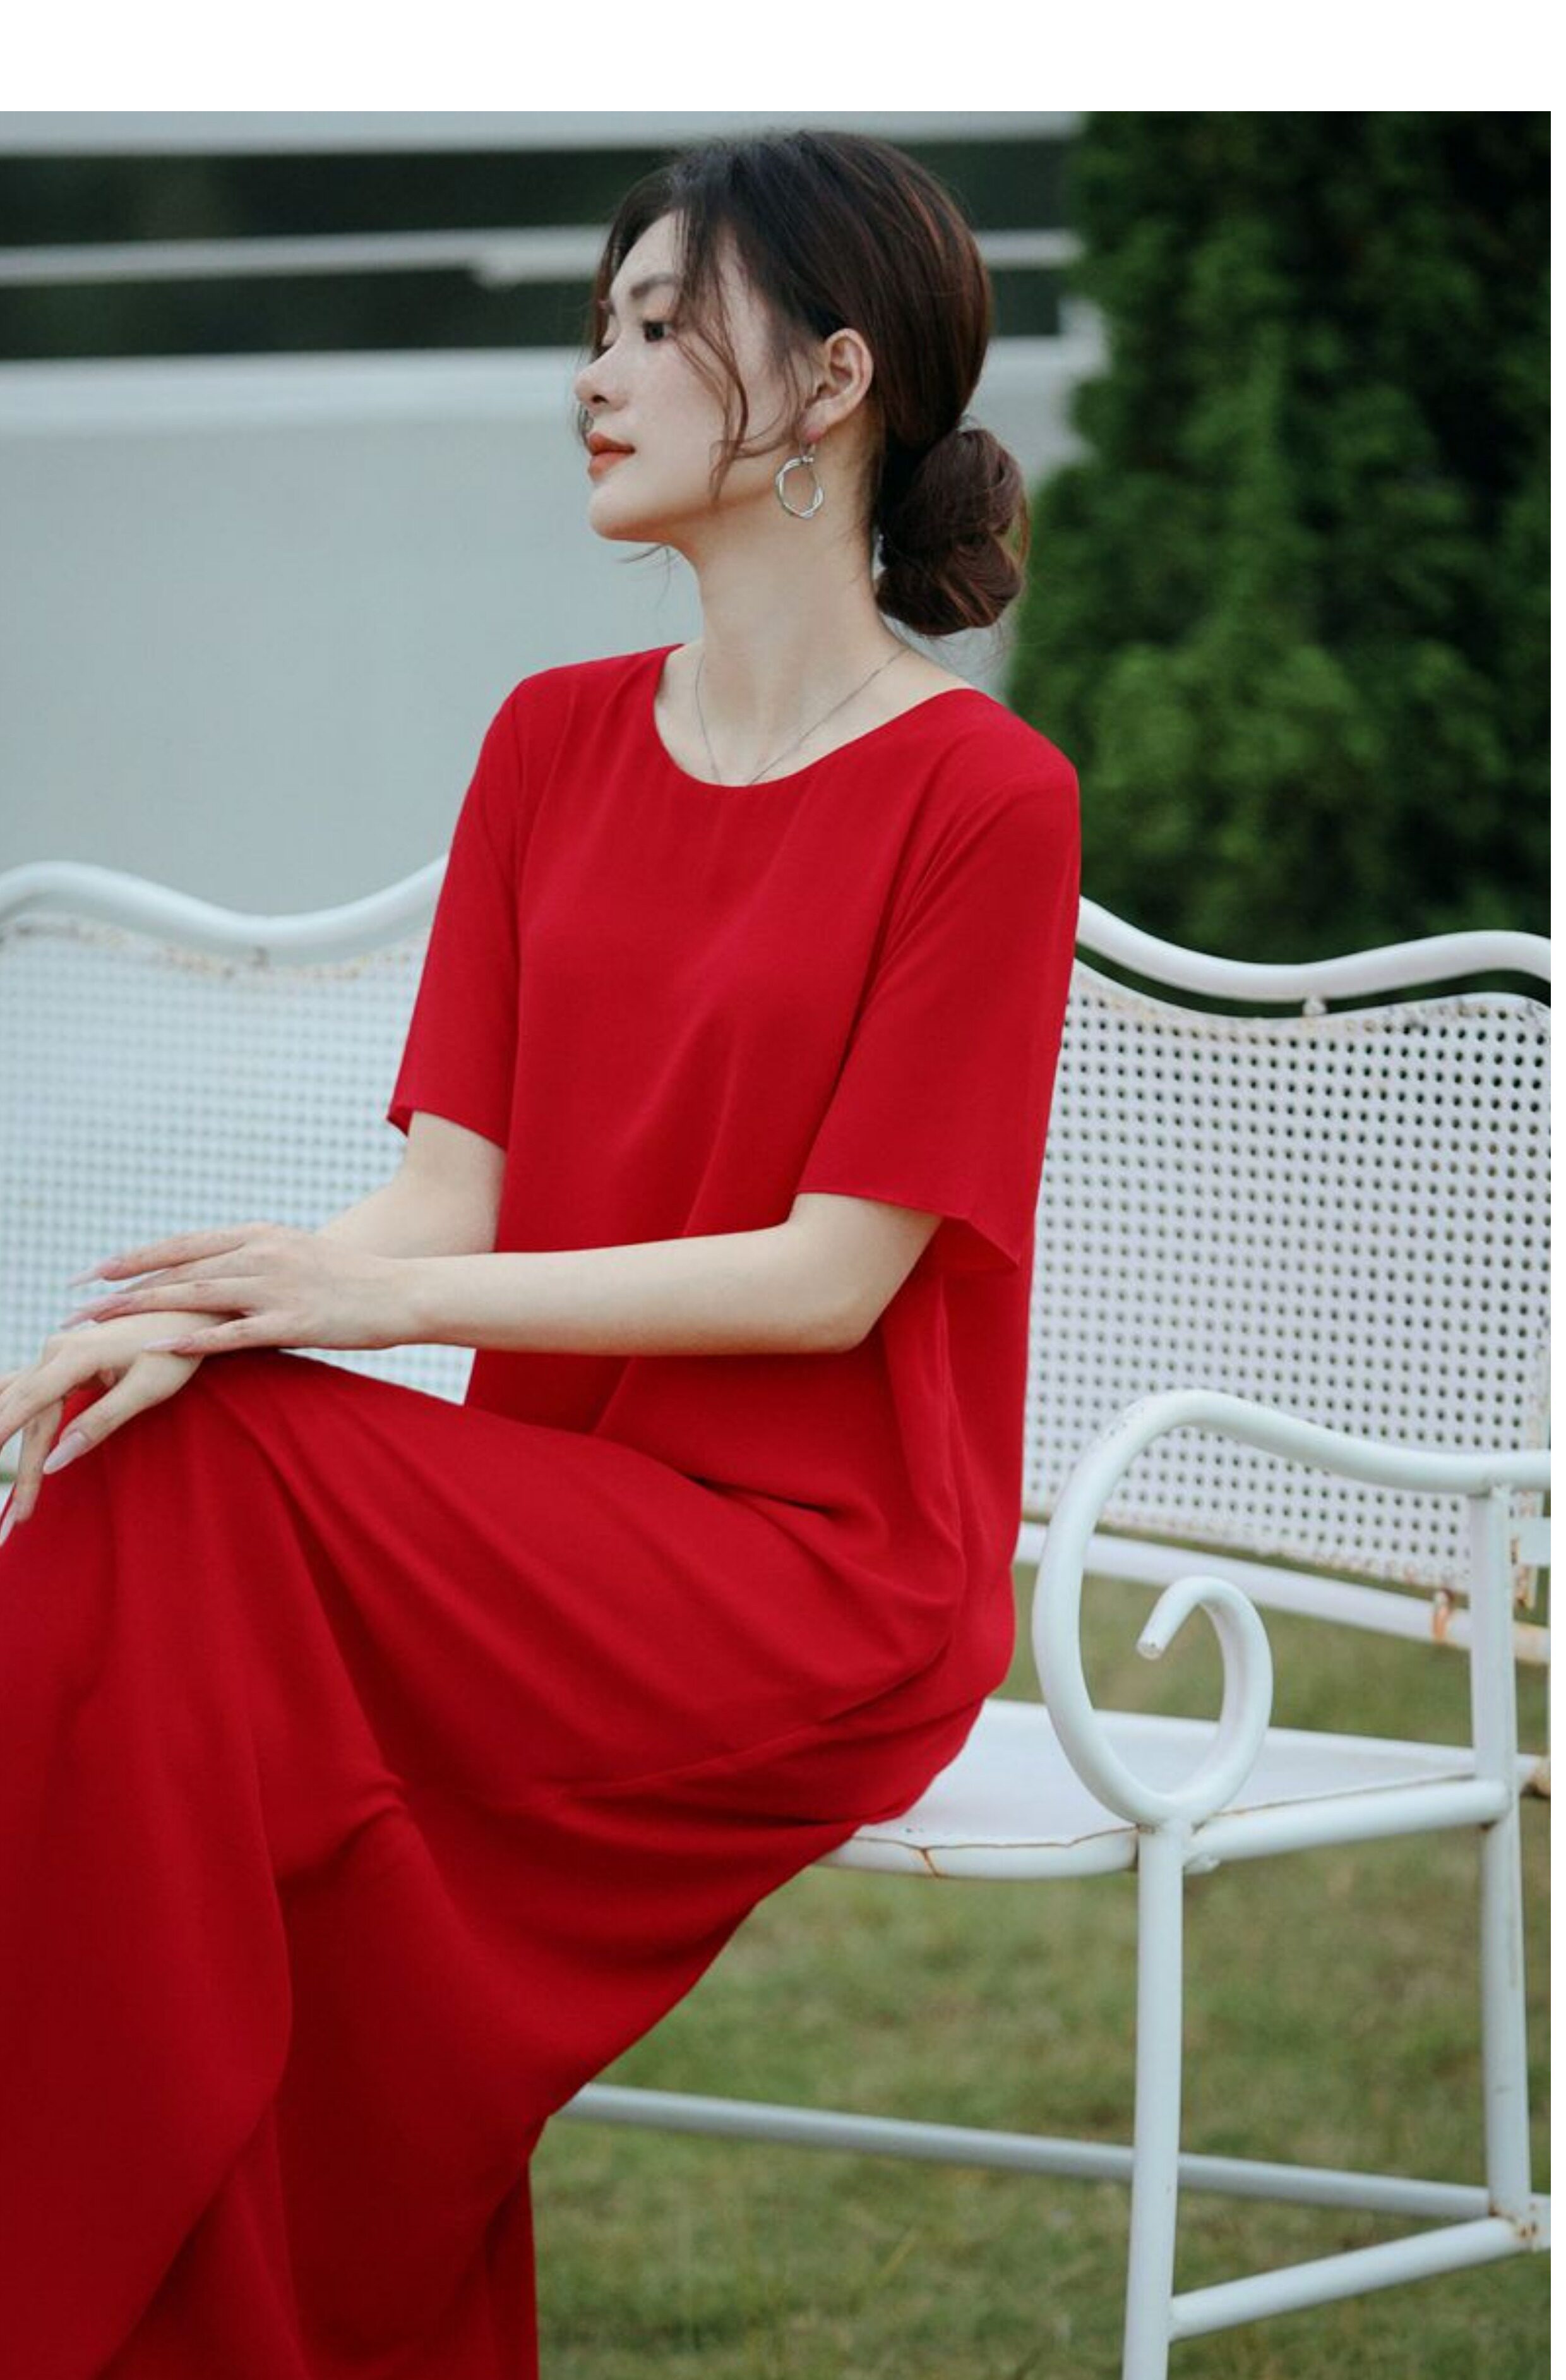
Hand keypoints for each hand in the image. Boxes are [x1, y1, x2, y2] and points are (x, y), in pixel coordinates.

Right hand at [0, 1311, 205, 1541]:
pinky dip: (12, 1420)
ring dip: (9, 1444)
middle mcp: (55, 1349)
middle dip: (18, 1466)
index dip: (5, 1439)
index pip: (29, 1405)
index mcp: (74, 1354)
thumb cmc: (172, 1353)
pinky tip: (3, 1440)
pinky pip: (26, 1396)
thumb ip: (100, 1423)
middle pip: (24, 1414)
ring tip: (14, 1499)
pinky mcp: (60, 1363)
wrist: (187, 1315)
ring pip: (21, 1407)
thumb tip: (56, 1461)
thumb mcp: (146, 1390)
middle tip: (15, 1518)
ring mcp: (54, 1354)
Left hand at [56, 1221, 409, 1357]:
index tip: (95, 1271)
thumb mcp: (296, 1255)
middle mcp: (262, 1252)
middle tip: (79, 1302)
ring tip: (102, 1326)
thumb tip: (214, 1274)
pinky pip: (232, 1331)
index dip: (135, 1257)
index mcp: (260, 1234)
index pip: (183, 1244)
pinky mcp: (293, 1320)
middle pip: (177, 1267)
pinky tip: (159, 1348)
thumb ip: (253, 1261)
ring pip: (194, 1295)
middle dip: (123, 1286)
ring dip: (143, 1310)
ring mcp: (277, 1286)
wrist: (404, 1291)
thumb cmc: (350, 1280)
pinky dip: (192, 1339)